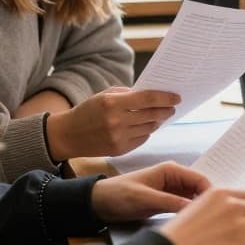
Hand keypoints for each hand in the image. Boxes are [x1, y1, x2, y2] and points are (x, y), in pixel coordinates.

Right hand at [46, 87, 180, 159]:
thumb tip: (154, 95)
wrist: (68, 135)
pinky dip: (147, 132)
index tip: (177, 97)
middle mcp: (116, 122)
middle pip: (152, 115)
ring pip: (149, 128)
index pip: (147, 99)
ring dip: (157, 121)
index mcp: (112, 103)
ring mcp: (118, 138)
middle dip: (166, 110)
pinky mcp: (119, 150)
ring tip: (161, 115)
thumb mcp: (104, 95)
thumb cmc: (88, 111)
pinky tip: (146, 126)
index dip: (165, 98)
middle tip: (173, 107)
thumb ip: (128, 94)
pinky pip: (142, 139)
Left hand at [92, 161, 208, 221]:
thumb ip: (170, 202)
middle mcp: (175, 179)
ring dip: (199, 209)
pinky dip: (190, 214)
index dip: (211, 193)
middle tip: (215, 218)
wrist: (99, 203)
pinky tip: (194, 223)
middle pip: (200, 189)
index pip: (200, 179)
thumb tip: (195, 208)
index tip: (218, 210)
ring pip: (193, 199)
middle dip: (208, 202)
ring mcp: (172, 191)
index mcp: (171, 170)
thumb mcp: (145, 198)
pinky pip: (184, 207)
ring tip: (208, 223)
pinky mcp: (167, 202)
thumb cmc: (119, 194)